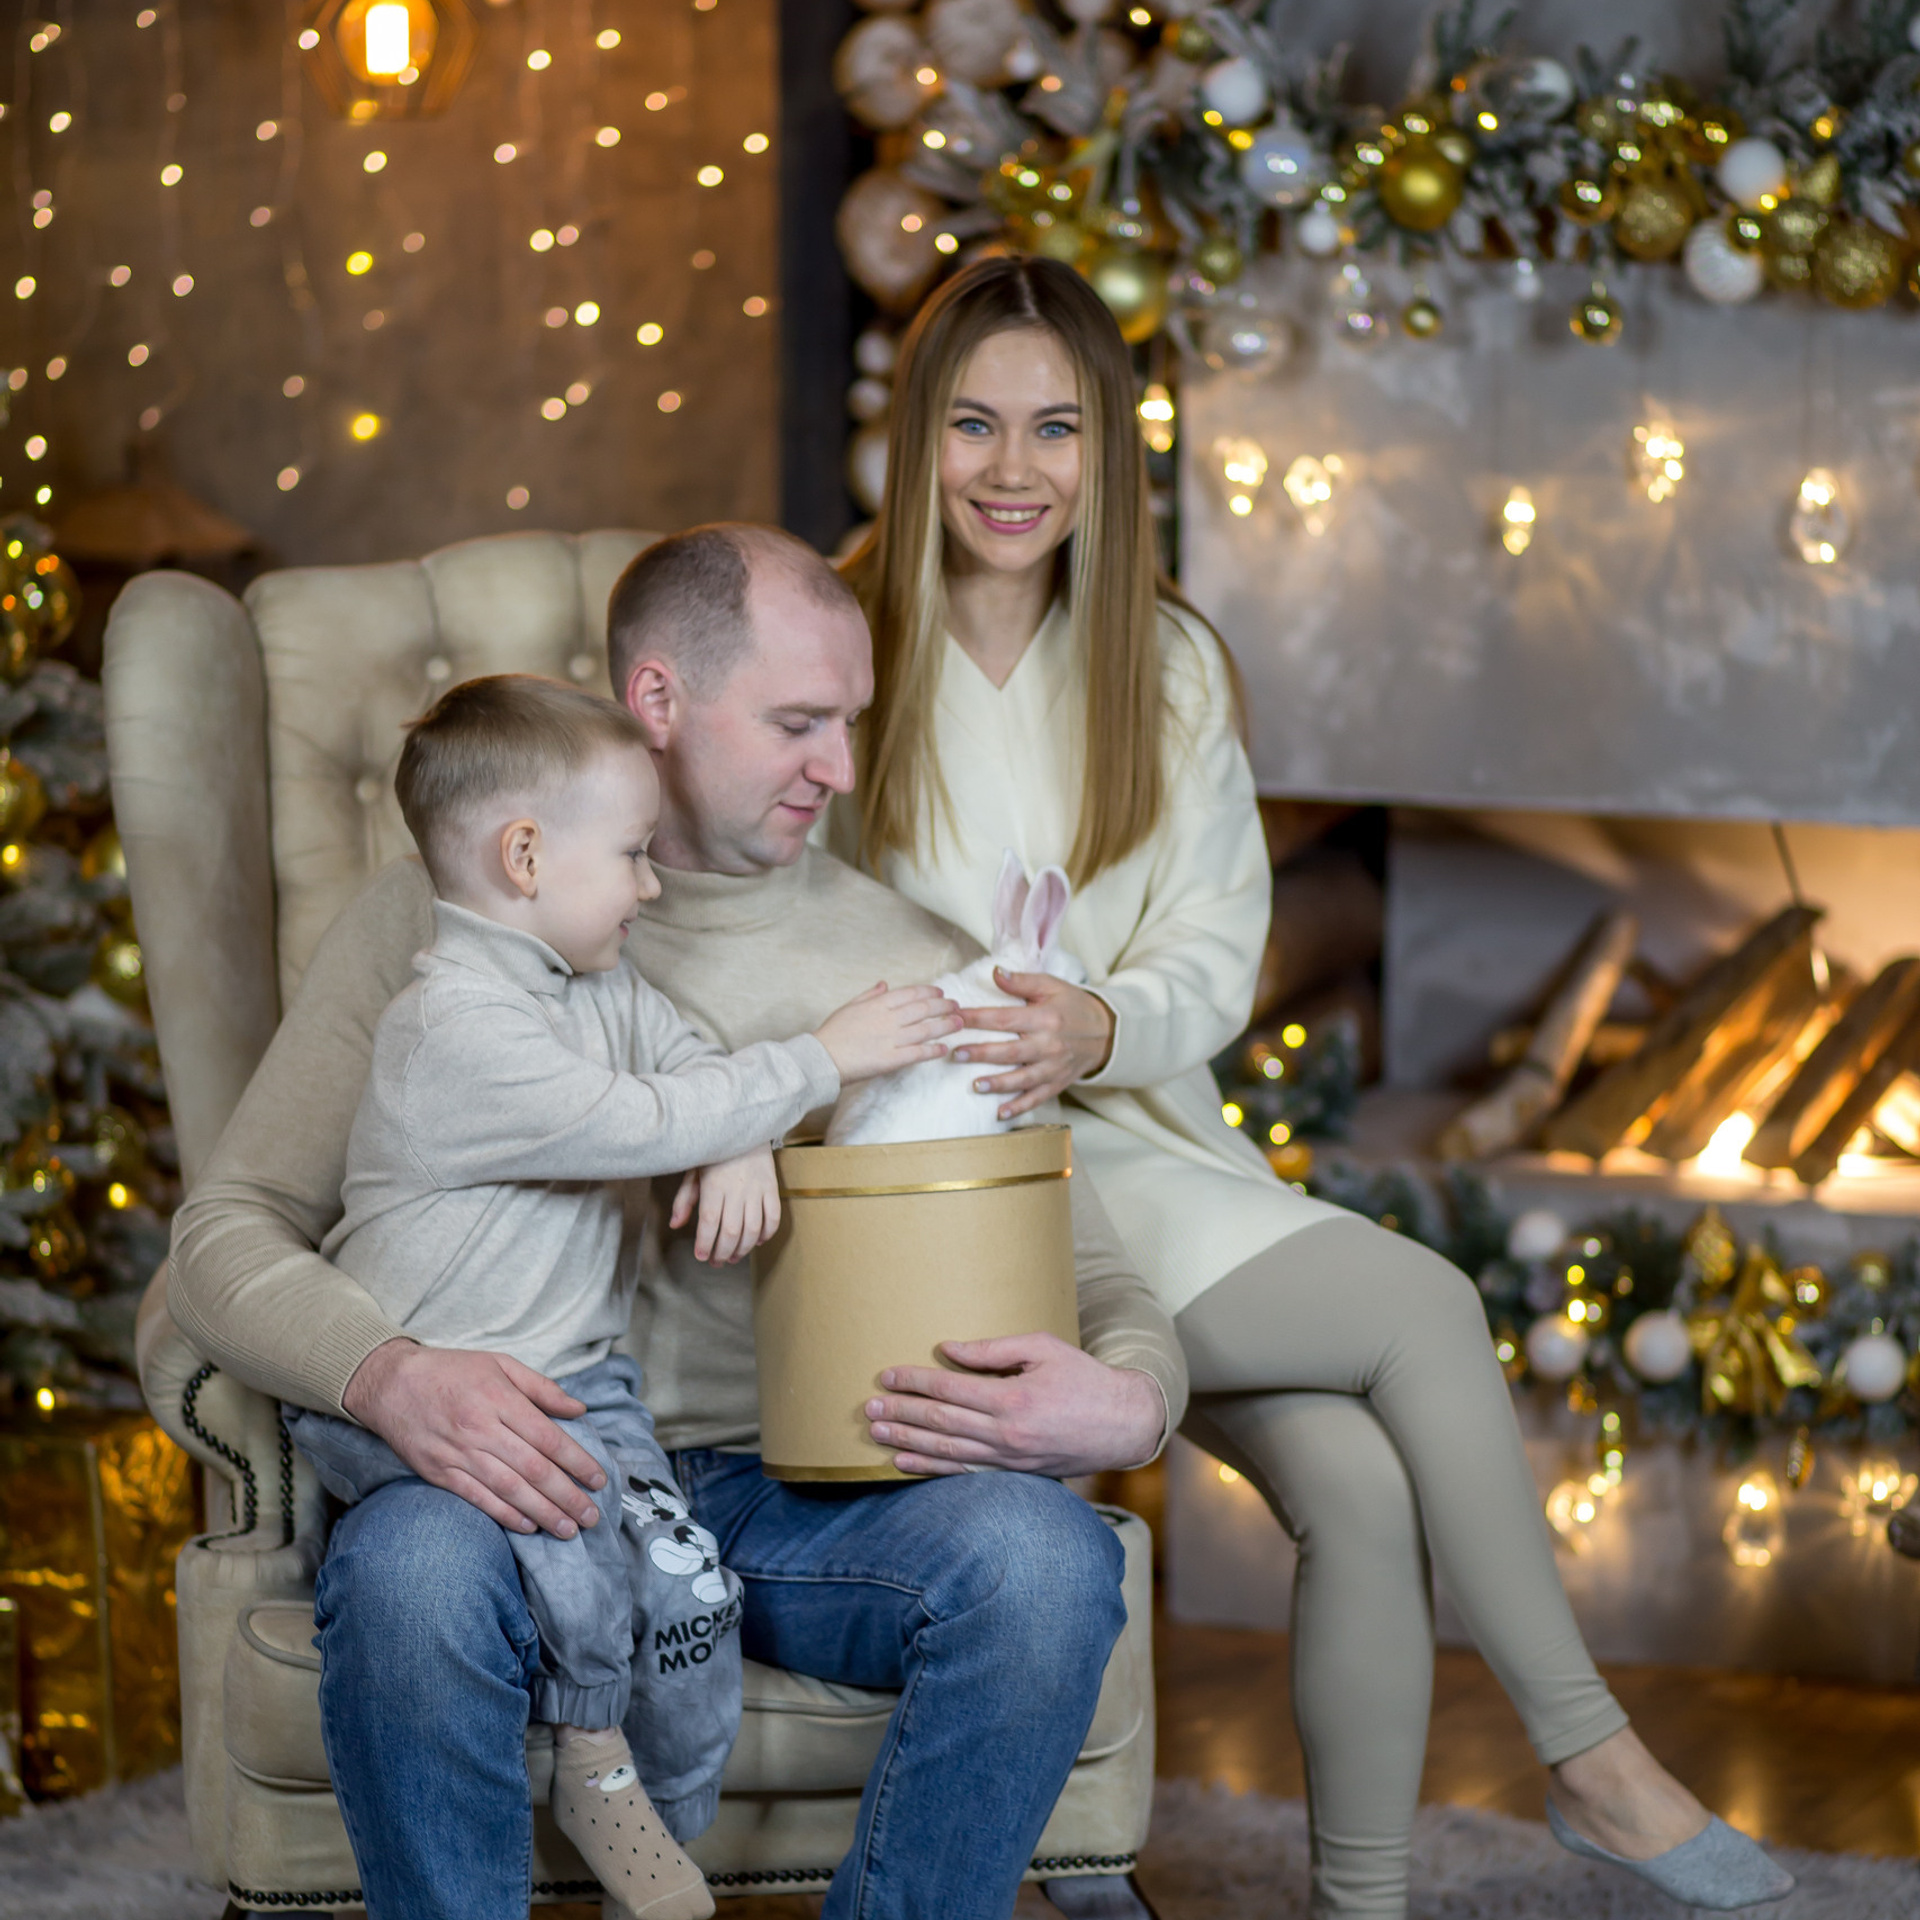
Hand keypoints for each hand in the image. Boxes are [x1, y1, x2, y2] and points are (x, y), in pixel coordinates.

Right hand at [341, 1338, 606, 1538]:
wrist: (390, 1383)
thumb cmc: (451, 1370)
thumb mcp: (500, 1364)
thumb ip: (541, 1388)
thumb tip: (579, 1409)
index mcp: (499, 1399)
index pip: (548, 1437)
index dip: (577, 1462)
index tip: (599, 1480)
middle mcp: (481, 1429)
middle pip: (533, 1469)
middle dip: (567, 1497)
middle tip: (592, 1517)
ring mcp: (458, 1454)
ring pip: (509, 1490)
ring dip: (543, 1513)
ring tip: (569, 1529)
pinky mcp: (438, 1473)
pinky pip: (478, 1499)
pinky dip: (505, 1515)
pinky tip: (528, 1526)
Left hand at [674, 1145, 779, 1263]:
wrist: (744, 1128)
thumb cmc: (714, 1151)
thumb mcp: (693, 1171)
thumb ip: (685, 1199)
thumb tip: (675, 1225)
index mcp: (714, 1185)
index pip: (709, 1222)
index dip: (705, 1243)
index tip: (701, 1256)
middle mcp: (737, 1189)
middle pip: (731, 1230)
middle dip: (723, 1252)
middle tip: (717, 1262)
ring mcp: (757, 1189)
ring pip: (753, 1228)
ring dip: (743, 1248)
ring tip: (734, 1257)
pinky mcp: (772, 1187)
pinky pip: (774, 1217)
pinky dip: (767, 1234)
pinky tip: (757, 1241)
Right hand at [815, 980, 960, 1082]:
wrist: (821, 1058)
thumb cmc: (832, 1033)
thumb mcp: (849, 1006)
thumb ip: (870, 995)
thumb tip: (884, 984)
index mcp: (878, 1004)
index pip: (911, 993)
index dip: (929, 992)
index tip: (942, 992)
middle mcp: (888, 1019)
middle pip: (923, 1009)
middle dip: (943, 1006)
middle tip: (957, 1007)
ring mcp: (890, 1039)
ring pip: (925, 1029)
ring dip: (945, 1025)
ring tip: (959, 1024)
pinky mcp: (891, 1060)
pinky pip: (917, 1053)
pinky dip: (933, 1050)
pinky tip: (944, 1048)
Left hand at [863, 1331, 1164, 1477]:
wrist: (1122, 1424)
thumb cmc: (1084, 1378)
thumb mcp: (1043, 1347)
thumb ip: (992, 1349)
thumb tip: (947, 1349)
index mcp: (1013, 1398)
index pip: (949, 1390)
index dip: (914, 1381)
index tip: (886, 1376)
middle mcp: (1006, 1433)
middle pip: (940, 1423)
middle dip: (901, 1413)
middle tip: (868, 1408)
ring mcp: (1008, 1459)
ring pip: (946, 1451)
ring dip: (906, 1443)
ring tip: (876, 1434)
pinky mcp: (1012, 1474)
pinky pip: (963, 1472)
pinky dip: (930, 1469)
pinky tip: (904, 1463)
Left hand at [952, 971, 1114, 1118]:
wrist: (1105, 1032)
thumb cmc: (1072, 1005)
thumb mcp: (1052, 985)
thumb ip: (1022, 981)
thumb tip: (995, 972)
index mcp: (1045, 1018)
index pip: (1005, 1019)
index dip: (978, 1018)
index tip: (955, 1017)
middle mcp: (1050, 1045)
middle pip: (1011, 1051)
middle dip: (982, 1053)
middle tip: (956, 1054)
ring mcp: (1054, 1067)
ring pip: (1023, 1079)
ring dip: (998, 1084)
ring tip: (976, 1085)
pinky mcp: (1057, 1084)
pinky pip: (1037, 1098)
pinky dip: (1019, 1107)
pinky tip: (1000, 1114)